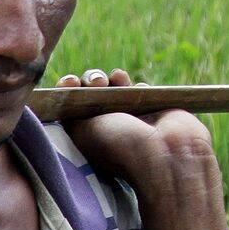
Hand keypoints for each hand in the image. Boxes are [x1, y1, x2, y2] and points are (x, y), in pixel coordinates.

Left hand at [56, 67, 215, 196]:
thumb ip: (70, 113)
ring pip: (112, 86)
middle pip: (91, 92)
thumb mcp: (82, 132)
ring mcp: (129, 116)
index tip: (69, 83)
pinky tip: (129, 85)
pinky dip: (132, 84)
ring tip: (113, 80)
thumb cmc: (120, 146)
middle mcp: (107, 125)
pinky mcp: (150, 106)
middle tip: (97, 83)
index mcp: (89, 135)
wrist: (164, 151)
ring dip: (108, 78)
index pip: (71, 107)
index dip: (68, 90)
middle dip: (90, 80)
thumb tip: (63, 96)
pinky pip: (137, 87)